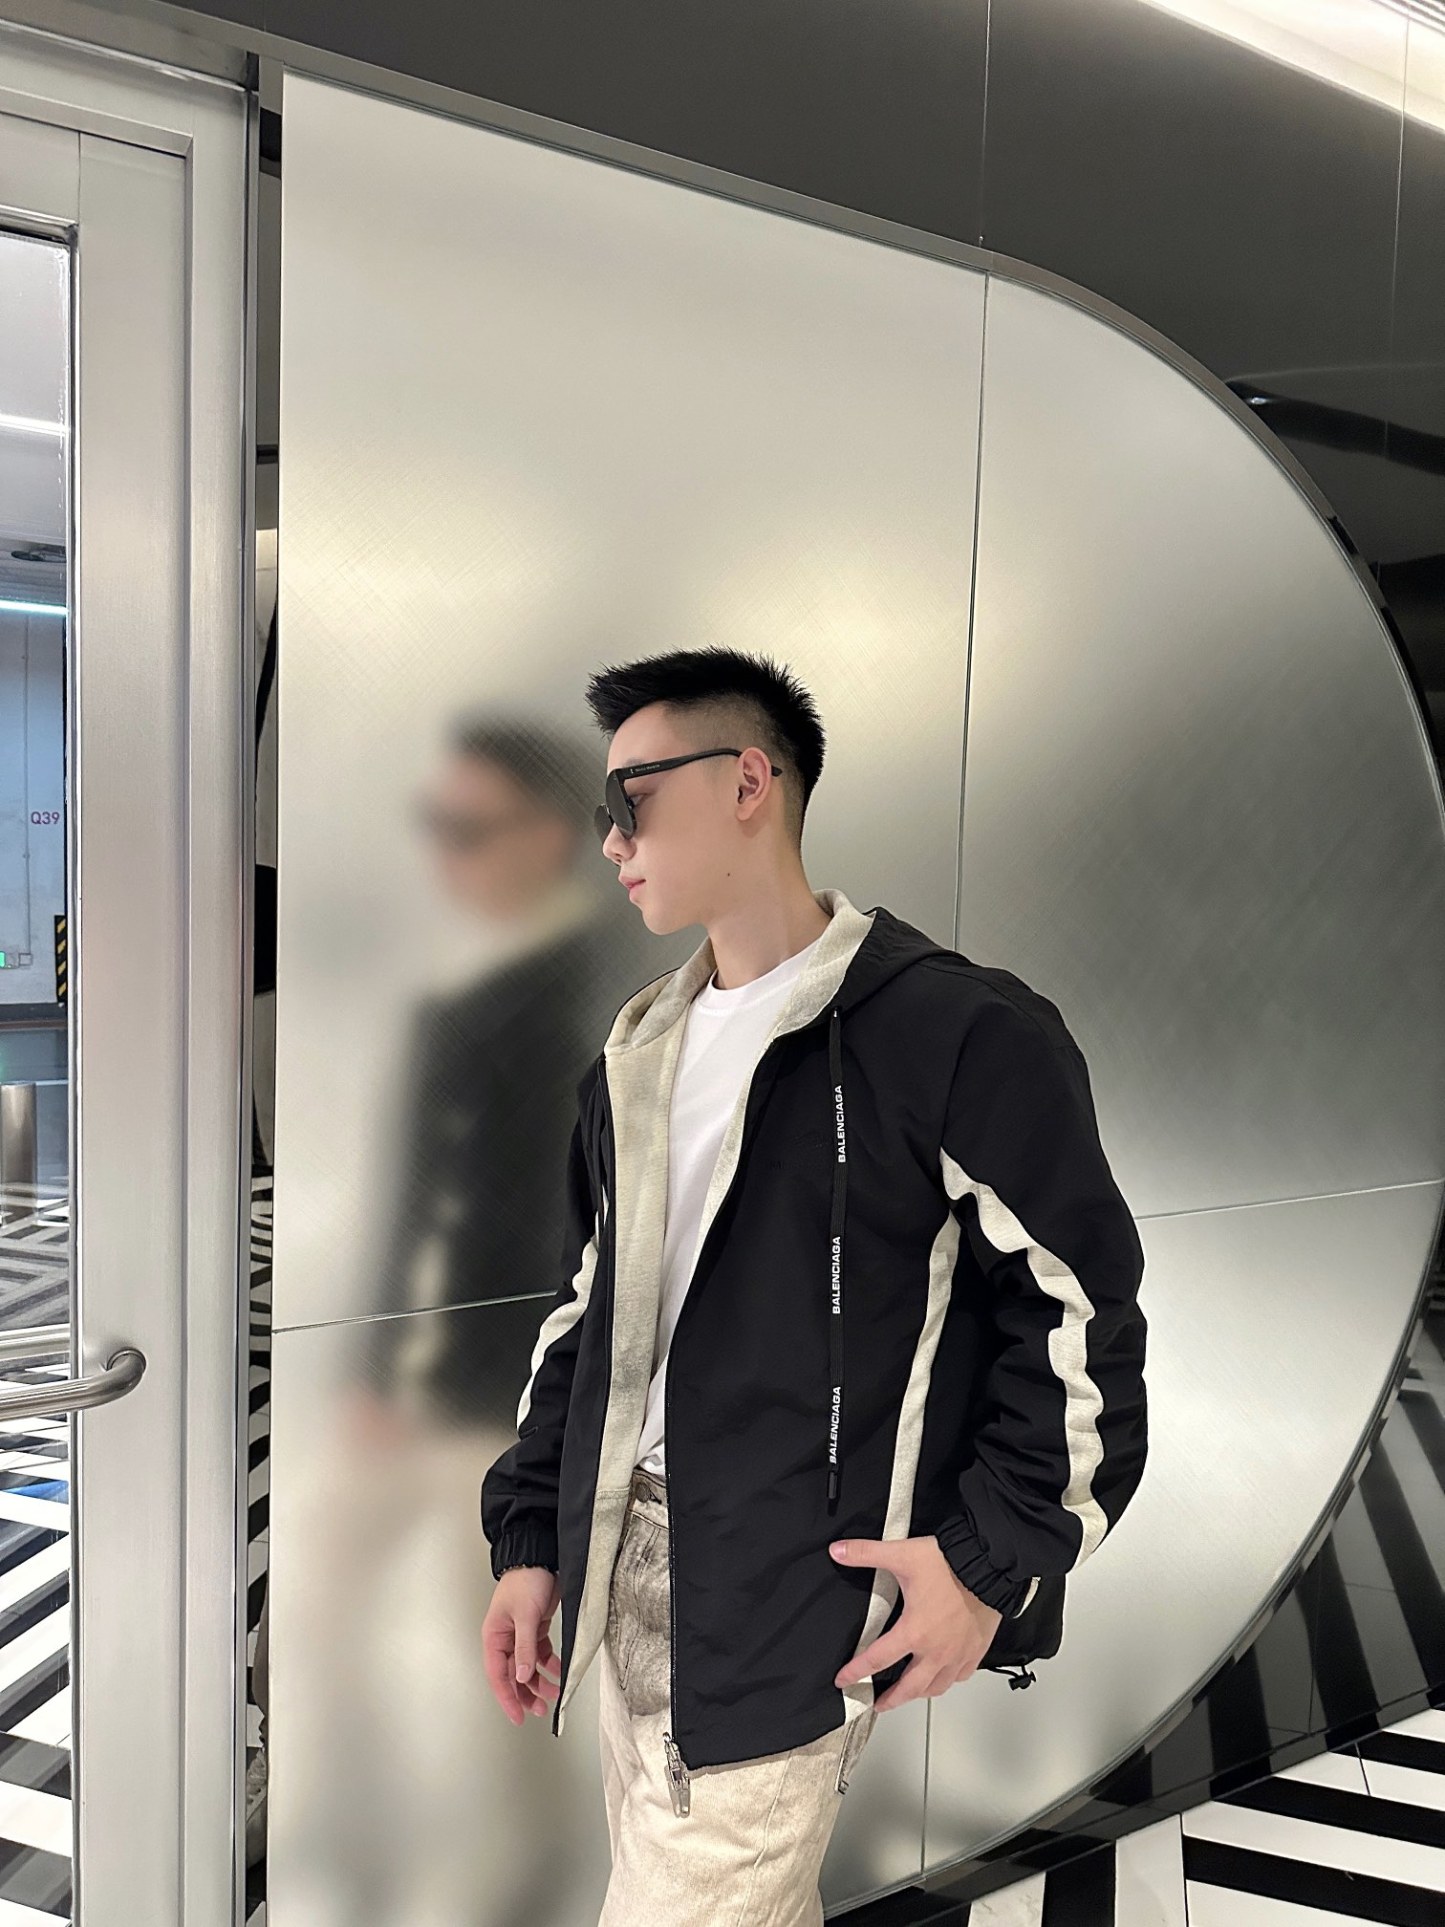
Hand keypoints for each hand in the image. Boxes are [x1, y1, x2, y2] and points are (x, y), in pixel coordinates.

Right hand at [482, 1568, 563, 1725]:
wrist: (540, 1557)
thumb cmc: (525, 1580)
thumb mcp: (525, 1616)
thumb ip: (524, 1648)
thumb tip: (521, 1676)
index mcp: (494, 1637)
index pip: (497, 1676)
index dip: (508, 1698)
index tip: (518, 1716)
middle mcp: (505, 1639)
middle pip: (512, 1676)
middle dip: (526, 1694)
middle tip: (541, 1709)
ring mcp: (520, 1635)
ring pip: (528, 1667)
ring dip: (540, 1681)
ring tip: (555, 1691)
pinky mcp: (535, 1628)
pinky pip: (540, 1654)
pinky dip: (549, 1664)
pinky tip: (559, 1671)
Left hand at [829, 1533, 1001, 1710]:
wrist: (988, 1565)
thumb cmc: (949, 1564)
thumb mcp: (901, 1555)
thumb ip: (865, 1553)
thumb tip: (837, 1551)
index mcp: (914, 1632)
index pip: (876, 1660)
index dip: (856, 1672)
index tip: (844, 1680)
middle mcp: (936, 1650)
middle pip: (909, 1689)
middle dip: (890, 1700)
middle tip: (878, 1704)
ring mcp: (957, 1654)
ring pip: (936, 1687)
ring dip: (918, 1694)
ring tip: (909, 1693)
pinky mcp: (975, 1650)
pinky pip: (960, 1676)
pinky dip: (948, 1680)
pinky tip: (942, 1676)